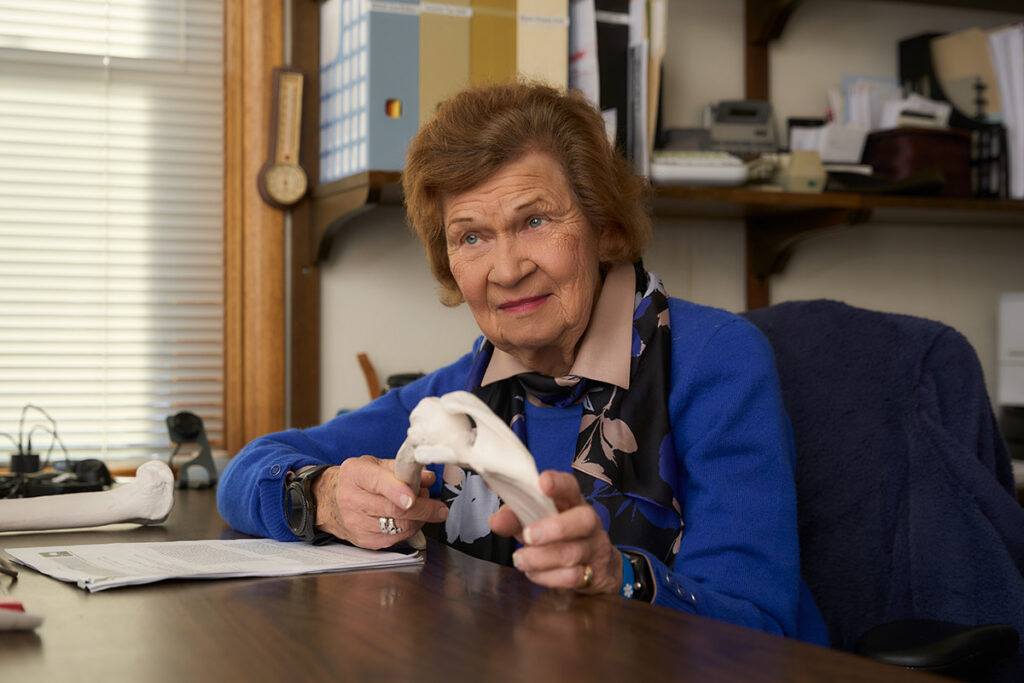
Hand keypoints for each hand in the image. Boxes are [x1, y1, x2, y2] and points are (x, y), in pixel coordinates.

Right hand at [312, 456, 448, 549]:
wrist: (330, 501)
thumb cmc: (357, 480)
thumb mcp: (375, 464)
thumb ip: (403, 469)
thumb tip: (428, 478)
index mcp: (356, 474)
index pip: (379, 483)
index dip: (399, 491)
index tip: (415, 496)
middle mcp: (352, 500)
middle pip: (394, 510)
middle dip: (423, 509)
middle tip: (440, 508)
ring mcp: (357, 523)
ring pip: (398, 526)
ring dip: (419, 519)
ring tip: (424, 509)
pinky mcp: (364, 540)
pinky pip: (396, 539)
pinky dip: (410, 529)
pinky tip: (412, 520)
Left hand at [490, 470, 621, 594]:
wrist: (593, 566)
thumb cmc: (556, 535)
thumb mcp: (533, 521)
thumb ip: (514, 518)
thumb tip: (495, 521)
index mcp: (571, 501)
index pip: (570, 486)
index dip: (558, 483)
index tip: (543, 482)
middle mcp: (587, 521)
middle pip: (583, 520)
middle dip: (555, 528)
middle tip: (529, 536)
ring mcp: (594, 547)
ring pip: (573, 552)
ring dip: (541, 558)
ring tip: (520, 559)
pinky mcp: (593, 572)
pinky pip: (572, 576)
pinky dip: (547, 577)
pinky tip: (534, 573)